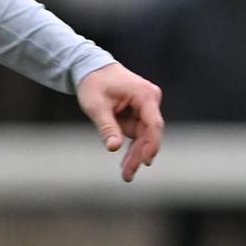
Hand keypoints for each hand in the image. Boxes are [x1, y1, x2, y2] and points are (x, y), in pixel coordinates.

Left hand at [76, 63, 164, 182]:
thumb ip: (106, 126)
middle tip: (127, 176)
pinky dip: (132, 147)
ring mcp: (147, 107)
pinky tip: (127, 163)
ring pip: (144, 136)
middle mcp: (150, 100)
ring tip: (126, 174)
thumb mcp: (96, 106)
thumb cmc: (94, 84)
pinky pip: (139, 133)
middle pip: (149, 134)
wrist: (92, 69)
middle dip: (139, 155)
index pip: (154, 124)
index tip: (145, 162)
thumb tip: (113, 147)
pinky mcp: (141, 113)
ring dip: (135, 154)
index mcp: (144, 95)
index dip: (151, 145)